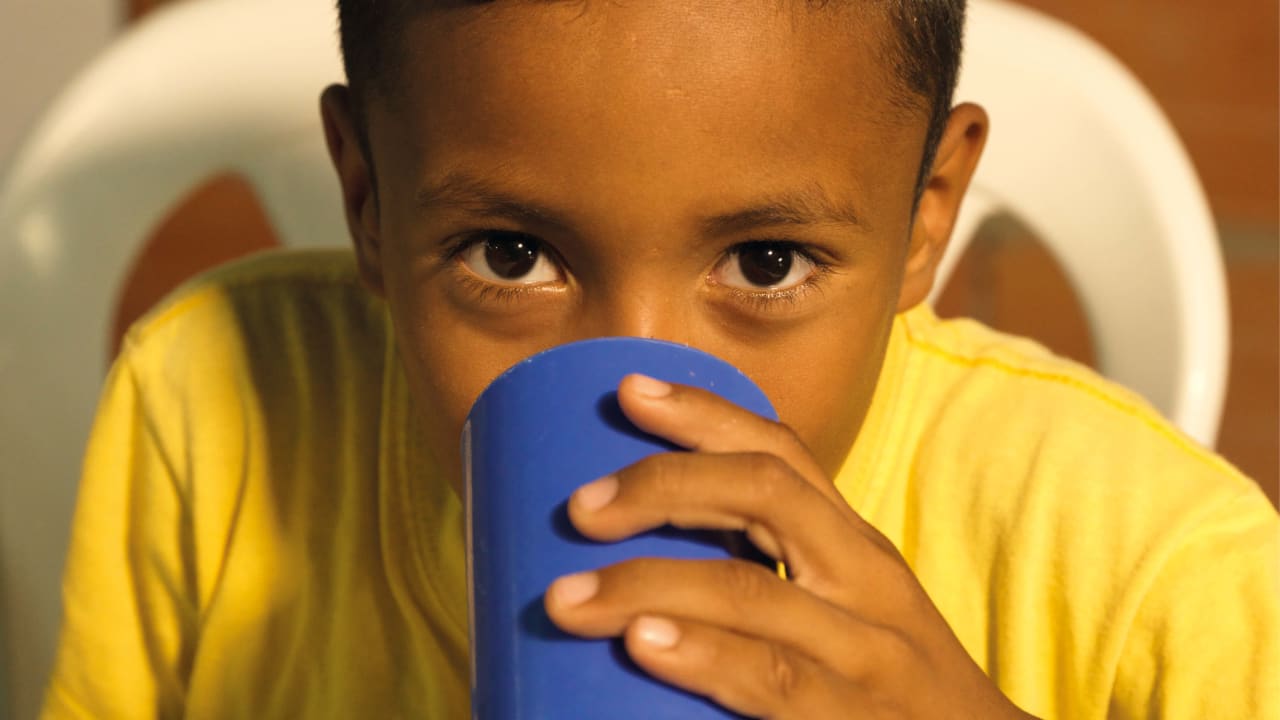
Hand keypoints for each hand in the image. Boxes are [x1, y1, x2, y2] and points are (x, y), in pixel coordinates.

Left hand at [544, 374, 1034, 718]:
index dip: (706, 412)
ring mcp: (869, 657)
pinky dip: (706, 656)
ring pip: (751, 591)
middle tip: (578, 509)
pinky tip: (648, 643)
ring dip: (650, 582)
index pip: (782, 454)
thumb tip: (643, 576)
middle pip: (763, 495)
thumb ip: (773, 584)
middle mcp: (868, 585)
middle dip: (664, 485)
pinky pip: (776, 680)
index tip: (631, 389)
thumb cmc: (888, 692)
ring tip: (570, 596)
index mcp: (854, 550)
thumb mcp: (848, 615)